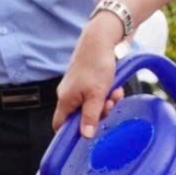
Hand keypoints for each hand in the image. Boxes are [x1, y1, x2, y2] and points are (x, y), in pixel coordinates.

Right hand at [55, 17, 125, 134]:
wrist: (102, 38)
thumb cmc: (97, 64)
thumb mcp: (96, 95)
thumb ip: (90, 116)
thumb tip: (85, 136)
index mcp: (65, 99)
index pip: (59, 125)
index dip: (70, 134)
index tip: (87, 136)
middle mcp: (68, 93)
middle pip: (80, 116)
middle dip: (98, 114)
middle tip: (110, 106)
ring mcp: (77, 86)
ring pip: (91, 104)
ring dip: (106, 102)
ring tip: (115, 94)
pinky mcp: (87, 79)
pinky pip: (96, 94)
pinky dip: (107, 93)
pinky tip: (116, 88)